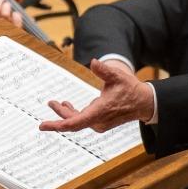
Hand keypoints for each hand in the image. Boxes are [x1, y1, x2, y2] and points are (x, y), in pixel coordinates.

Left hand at [38, 58, 154, 132]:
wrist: (144, 103)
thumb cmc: (131, 90)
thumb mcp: (118, 76)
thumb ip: (105, 70)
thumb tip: (94, 62)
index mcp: (100, 112)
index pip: (75, 123)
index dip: (57, 125)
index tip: (43, 125)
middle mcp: (98, 121)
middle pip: (73, 122)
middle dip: (59, 115)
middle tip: (48, 107)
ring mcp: (99, 124)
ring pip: (77, 121)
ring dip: (66, 113)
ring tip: (56, 103)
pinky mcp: (100, 123)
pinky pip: (82, 121)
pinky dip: (73, 114)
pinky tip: (68, 105)